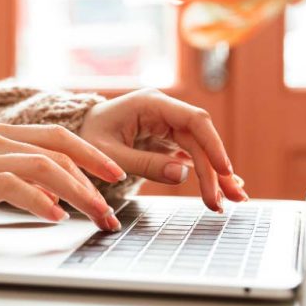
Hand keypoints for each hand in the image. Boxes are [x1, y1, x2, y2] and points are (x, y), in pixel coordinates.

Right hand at [0, 121, 128, 230]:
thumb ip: (16, 172)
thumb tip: (55, 192)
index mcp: (1, 133)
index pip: (57, 136)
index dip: (90, 153)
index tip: (114, 173)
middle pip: (58, 151)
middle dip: (92, 180)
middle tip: (111, 208)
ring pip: (45, 167)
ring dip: (77, 193)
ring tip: (95, 214)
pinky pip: (15, 186)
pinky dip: (40, 201)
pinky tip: (55, 216)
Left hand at [78, 88, 247, 212]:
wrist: (75, 132)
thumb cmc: (86, 137)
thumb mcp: (110, 154)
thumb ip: (144, 164)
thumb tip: (183, 174)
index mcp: (151, 104)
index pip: (194, 121)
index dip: (213, 145)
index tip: (225, 171)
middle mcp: (163, 110)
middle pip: (200, 139)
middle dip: (214, 171)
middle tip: (224, 201)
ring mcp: (166, 123)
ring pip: (199, 148)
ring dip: (214, 174)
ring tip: (230, 200)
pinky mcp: (165, 137)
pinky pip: (190, 154)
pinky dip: (203, 172)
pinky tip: (220, 188)